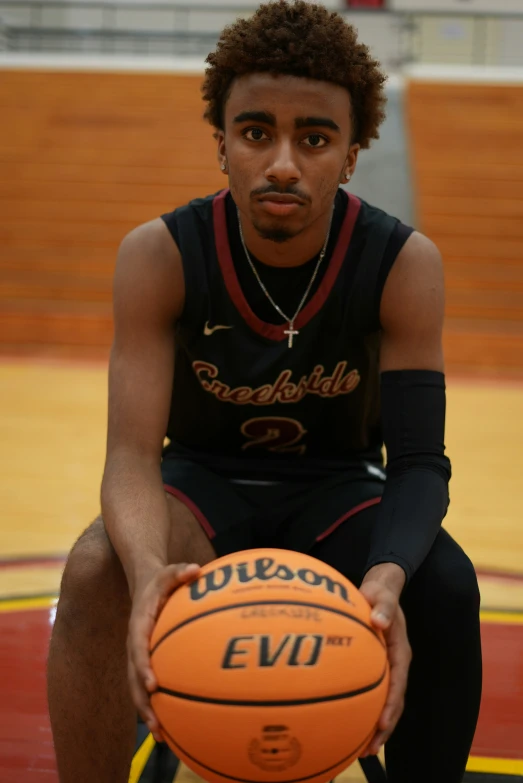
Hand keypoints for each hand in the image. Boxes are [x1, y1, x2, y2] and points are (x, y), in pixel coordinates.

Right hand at [127, 562, 199, 740]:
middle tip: (156, 723)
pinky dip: (156, 706)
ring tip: (162, 736)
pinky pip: (146, 687)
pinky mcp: (145, 663)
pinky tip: (171, 727)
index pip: (138, 648)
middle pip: (133, 678)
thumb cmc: (161, 580)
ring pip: (137, 689)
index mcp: (139, 625)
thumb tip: (195, 569)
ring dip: (147, 712)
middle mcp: (135, 645)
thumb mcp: (168, 572)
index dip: (143, 666)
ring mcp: (138, 656)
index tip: (152, 684)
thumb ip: (179, 571)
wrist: (144, 585)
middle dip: (142, 702)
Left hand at [358, 564, 411, 756]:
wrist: (380, 590)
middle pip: (394, 702)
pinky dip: (365, 712)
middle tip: (370, 750)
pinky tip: (350, 729)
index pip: (398, 682)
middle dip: (384, 728)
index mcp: (400, 651)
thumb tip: (378, 620)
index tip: (381, 723)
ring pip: (385, 703)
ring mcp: (387, 669)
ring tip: (362, 752)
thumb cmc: (379, 593)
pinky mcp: (376, 669)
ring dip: (376, 728)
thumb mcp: (382, 594)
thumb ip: (382, 605)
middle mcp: (396, 664)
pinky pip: (373, 694)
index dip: (391, 704)